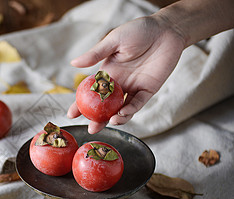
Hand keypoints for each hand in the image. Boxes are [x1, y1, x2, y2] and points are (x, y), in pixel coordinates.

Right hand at [68, 15, 185, 133]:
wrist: (166, 30)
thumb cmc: (138, 31)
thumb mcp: (114, 40)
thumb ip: (95, 54)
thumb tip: (73, 63)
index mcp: (106, 74)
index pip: (90, 93)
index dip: (80, 104)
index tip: (71, 115)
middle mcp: (118, 84)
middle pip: (105, 106)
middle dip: (97, 119)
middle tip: (91, 129)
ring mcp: (133, 88)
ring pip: (121, 109)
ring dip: (115, 119)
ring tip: (109, 122)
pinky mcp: (148, 90)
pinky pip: (138, 104)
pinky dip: (130, 110)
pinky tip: (123, 114)